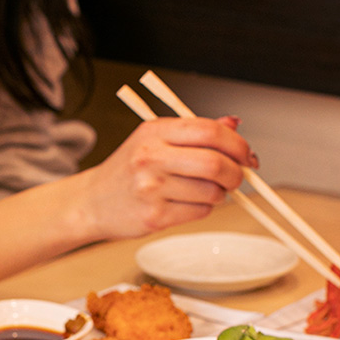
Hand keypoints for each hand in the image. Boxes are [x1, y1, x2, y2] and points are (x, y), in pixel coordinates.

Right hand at [78, 116, 255, 240]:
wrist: (93, 202)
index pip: (209, 131)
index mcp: (155, 132)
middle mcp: (151, 157)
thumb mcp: (155, 140)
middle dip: (236, 173)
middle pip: (215, 163)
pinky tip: (187, 203)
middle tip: (237, 177)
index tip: (246, 154)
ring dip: (220, 194)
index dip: (237, 143)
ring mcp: (151, 188)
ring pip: (211, 192)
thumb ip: (195, 132)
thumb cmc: (127, 171)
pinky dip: (204, 209)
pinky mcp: (155, 216)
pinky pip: (199, 212)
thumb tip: (233, 123)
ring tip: (205, 191)